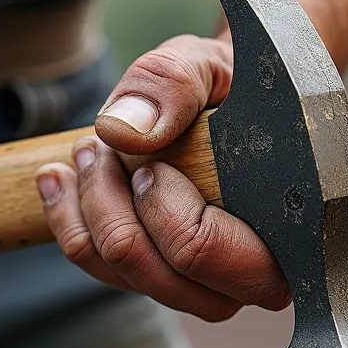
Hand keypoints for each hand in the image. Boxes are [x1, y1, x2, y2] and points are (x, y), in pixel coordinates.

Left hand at [35, 35, 290, 321]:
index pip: (205, 252)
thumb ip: (173, 84)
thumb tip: (123, 131)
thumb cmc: (232, 84)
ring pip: (123, 275)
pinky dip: (71, 223)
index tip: (151, 162)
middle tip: (96, 148)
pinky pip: (103, 269)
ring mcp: (205, 283)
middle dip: (112, 210)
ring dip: (88, 213)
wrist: (232, 97)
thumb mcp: (205, 63)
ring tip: (83, 151)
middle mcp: (252, 276)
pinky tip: (58, 178)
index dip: (162, 207)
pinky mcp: (165, 274)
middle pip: (159, 278)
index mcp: (288, 235)